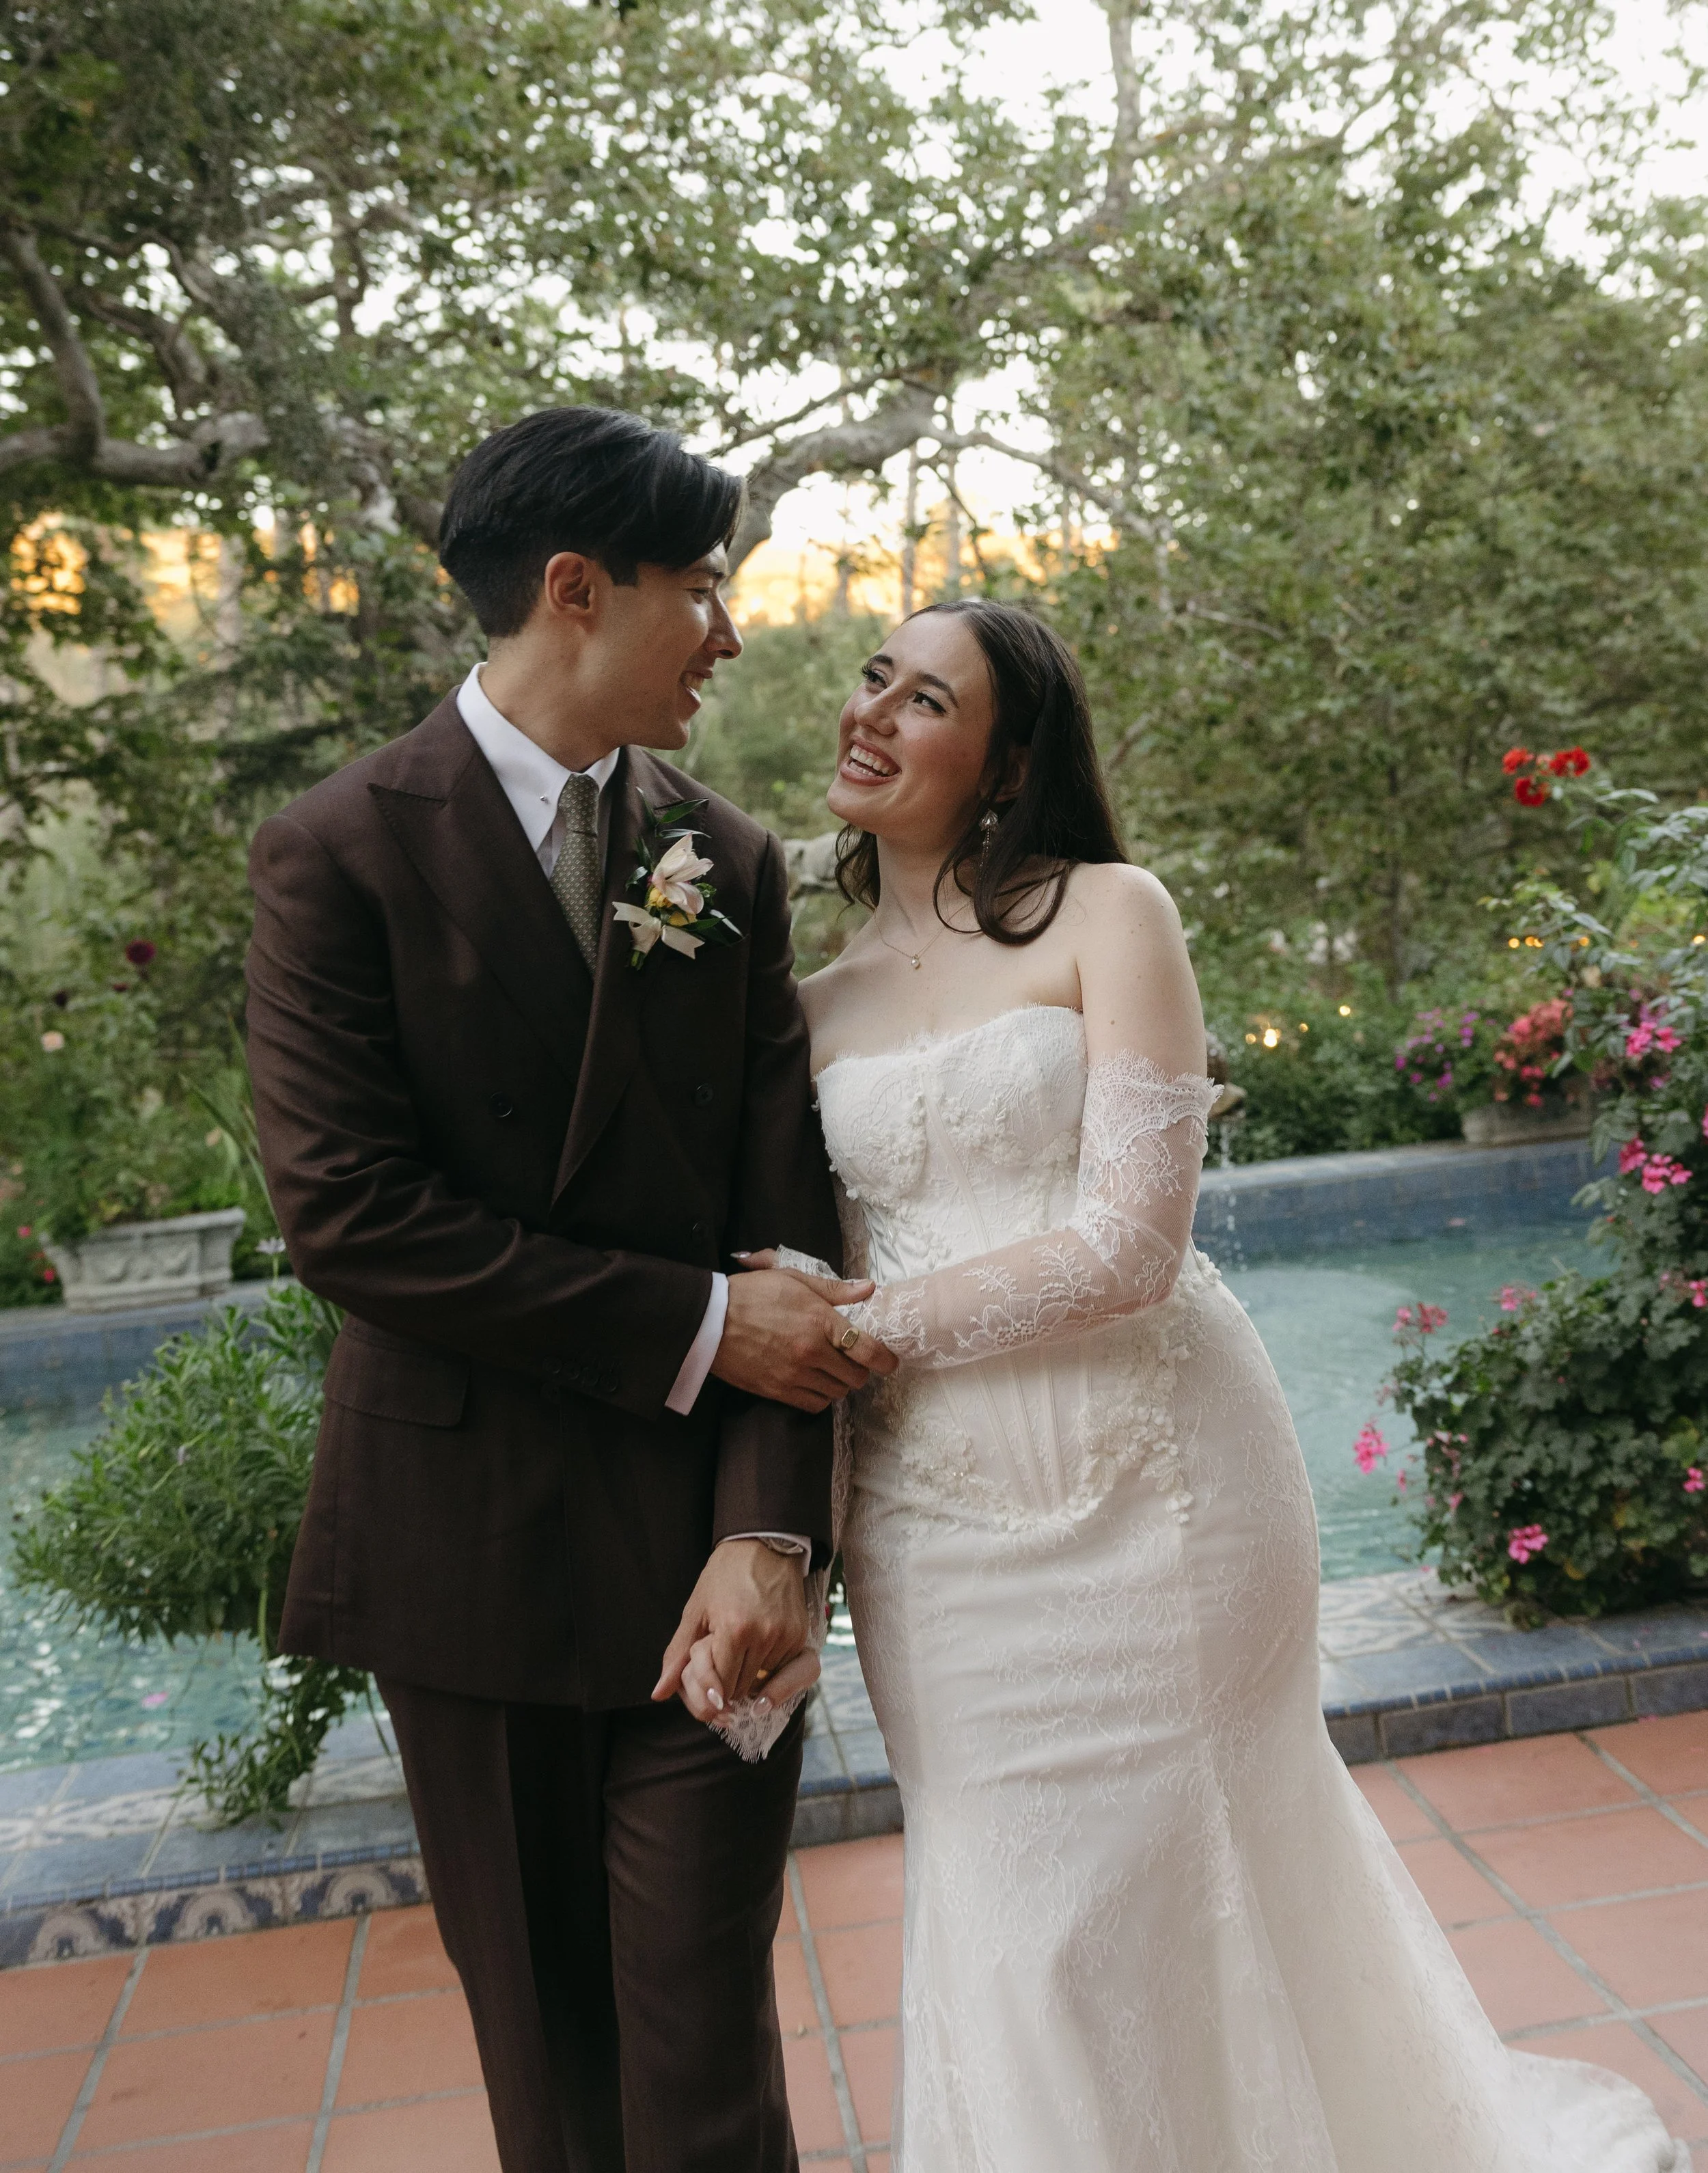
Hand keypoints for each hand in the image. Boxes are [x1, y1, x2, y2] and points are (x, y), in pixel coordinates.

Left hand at [653, 1537, 811, 1707]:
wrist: (762, 1545)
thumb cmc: (723, 1575)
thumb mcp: (695, 1610)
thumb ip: (677, 1654)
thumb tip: (659, 1693)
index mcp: (733, 1630)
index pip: (721, 1687)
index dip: (710, 1685)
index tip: (707, 1674)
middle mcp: (763, 1636)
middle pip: (742, 1688)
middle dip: (728, 1680)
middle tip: (722, 1655)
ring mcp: (785, 1636)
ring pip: (762, 1681)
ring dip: (749, 1672)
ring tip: (740, 1646)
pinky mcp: (799, 1635)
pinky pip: (780, 1667)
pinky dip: (766, 1663)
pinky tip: (757, 1641)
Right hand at [709, 1260, 897, 1412]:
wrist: (709, 1320)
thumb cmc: (751, 1294)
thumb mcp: (793, 1280)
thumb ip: (835, 1290)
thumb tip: (869, 1288)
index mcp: (819, 1320)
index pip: (867, 1348)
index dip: (884, 1359)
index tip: (889, 1362)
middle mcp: (811, 1351)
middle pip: (855, 1376)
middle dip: (859, 1369)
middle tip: (850, 1359)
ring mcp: (795, 1374)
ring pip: (836, 1393)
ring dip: (839, 1383)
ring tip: (829, 1369)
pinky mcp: (778, 1390)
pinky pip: (814, 1404)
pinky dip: (820, 1397)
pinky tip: (813, 1382)